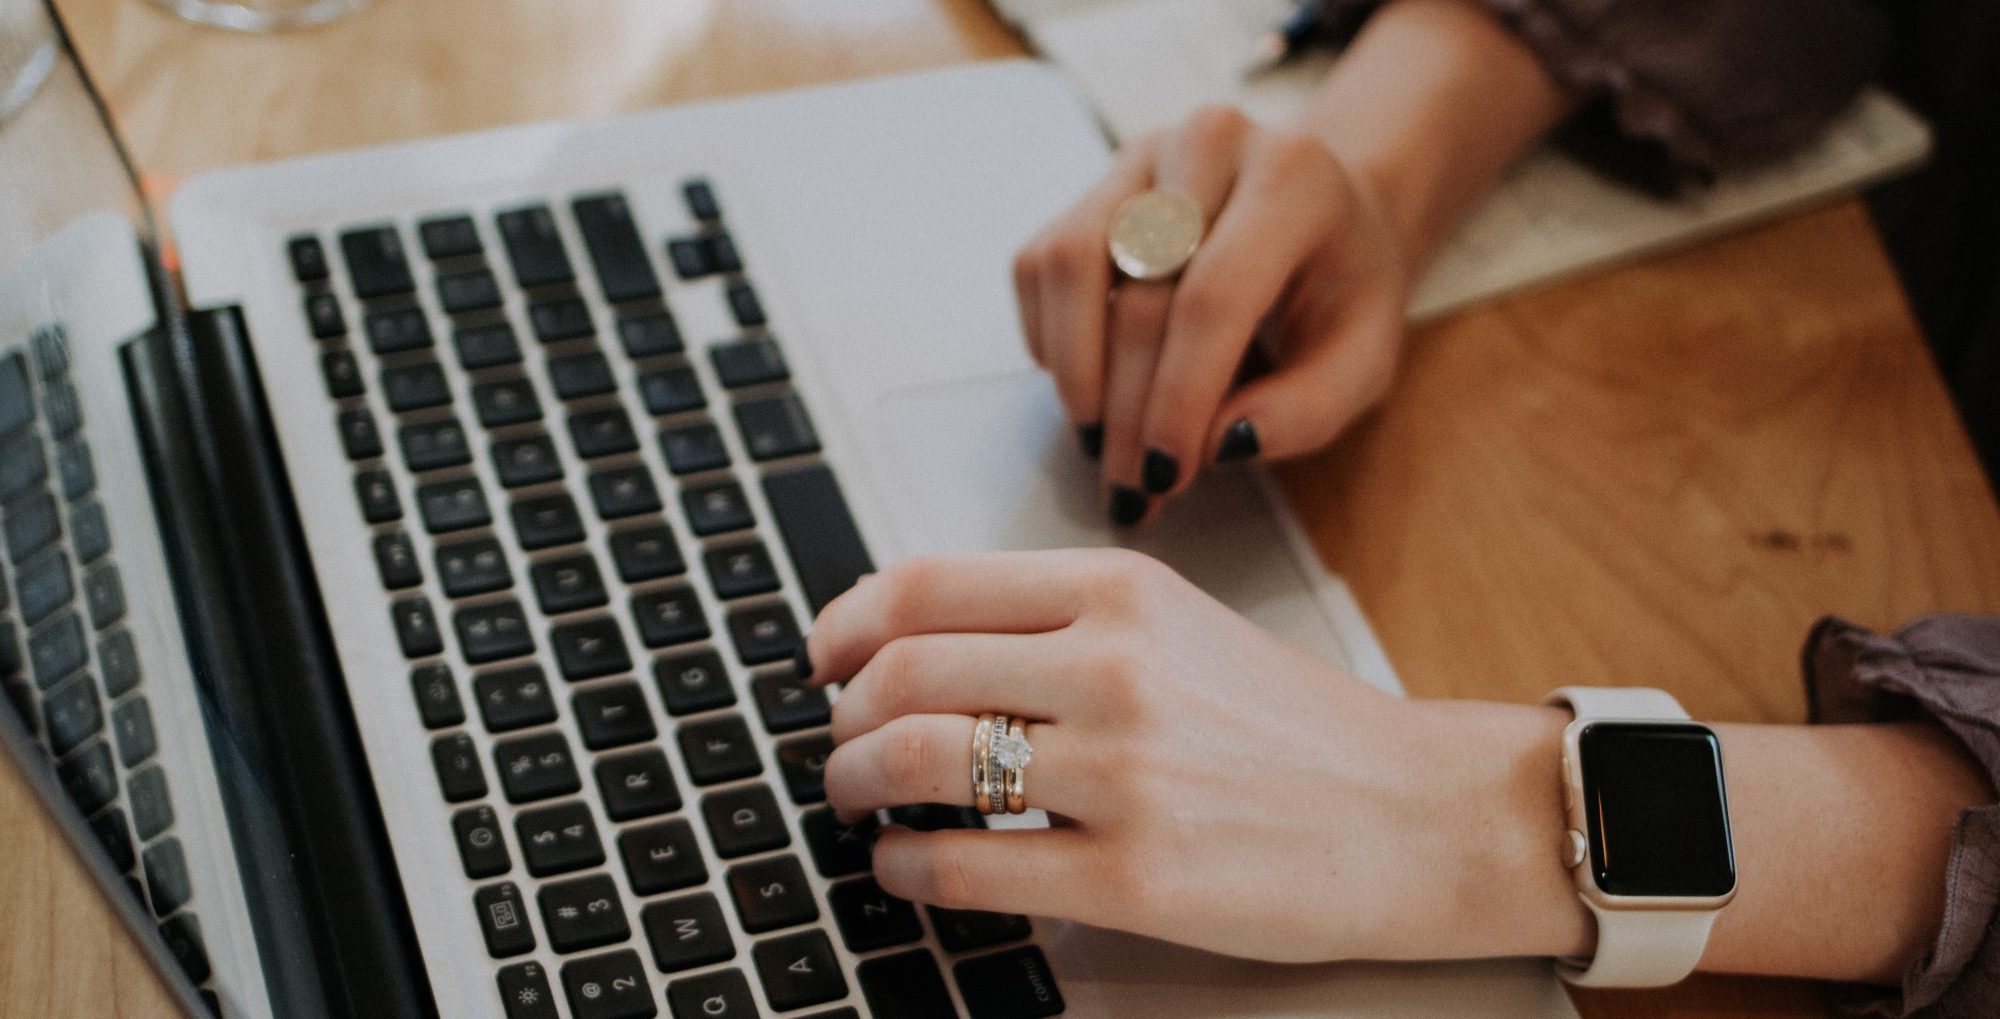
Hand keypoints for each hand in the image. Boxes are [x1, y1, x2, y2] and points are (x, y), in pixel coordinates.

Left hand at [804, 549, 1586, 962]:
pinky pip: (966, 867)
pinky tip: (904, 869)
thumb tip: (919, 644)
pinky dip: (904, 869)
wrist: (1418, 814)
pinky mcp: (1134, 878)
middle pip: (904, 672)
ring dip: (856, 785)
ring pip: (918, 762)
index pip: (927, 583)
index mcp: (1120, 591)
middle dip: (841, 716)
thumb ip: (1059, 623)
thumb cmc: (1297, 727)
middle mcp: (1114, 668)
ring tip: (858, 803)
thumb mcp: (1180, 627)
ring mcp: (1123, 774)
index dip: (845, 622)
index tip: (822, 656)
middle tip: (837, 744)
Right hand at [1012, 107, 1409, 525]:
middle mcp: (1211, 145)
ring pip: (1070, 264)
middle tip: (1132, 487)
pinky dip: (1050, 338)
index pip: (1213, 296)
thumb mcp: (1362, 360)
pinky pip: (1039, 264)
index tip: (1165, 475)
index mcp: (1294, 180)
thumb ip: (1306, 410)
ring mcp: (1142, 156)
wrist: (1324, 212)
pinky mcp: (1094, 183)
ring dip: (1075, 372)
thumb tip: (1219, 444)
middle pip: (1140, 294)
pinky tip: (1091, 384)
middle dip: (1128, 411)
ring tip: (1099, 440)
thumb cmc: (1342, 291)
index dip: (1178, 397)